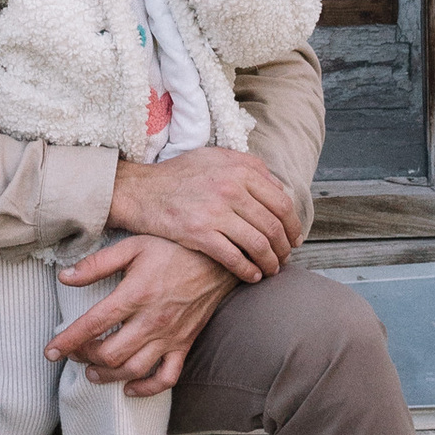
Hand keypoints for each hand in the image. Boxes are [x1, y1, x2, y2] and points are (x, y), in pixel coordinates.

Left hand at [45, 232, 234, 395]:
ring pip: (133, 369)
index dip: (67, 340)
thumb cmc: (173, 248)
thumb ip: (97, 263)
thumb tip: (64, 277)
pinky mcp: (185, 344)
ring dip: (108, 376)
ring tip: (91, 372)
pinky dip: (146, 388)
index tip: (50, 351)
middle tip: (73, 353)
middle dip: (85, 357)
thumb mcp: (132, 246)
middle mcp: (152, 321)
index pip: (93, 324)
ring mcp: (170, 336)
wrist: (219, 259)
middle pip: (110, 353)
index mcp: (135, 295)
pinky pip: (167, 377)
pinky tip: (129, 387)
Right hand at [107, 146, 300, 282]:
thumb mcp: (215, 158)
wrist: (140, 191)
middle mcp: (231, 188)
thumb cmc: (178, 175)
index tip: (294, 238)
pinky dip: (248, 270)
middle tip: (284, 258)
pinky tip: (252, 276)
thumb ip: (248, 167)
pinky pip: (235, 258)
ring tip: (270, 270)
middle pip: (273, 226)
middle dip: (284, 247)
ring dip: (270, 262)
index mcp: (239, 170)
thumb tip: (277, 187)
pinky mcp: (200, 233)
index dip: (293, 225)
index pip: (281, 202)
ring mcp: (216, 211)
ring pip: (259, 244)